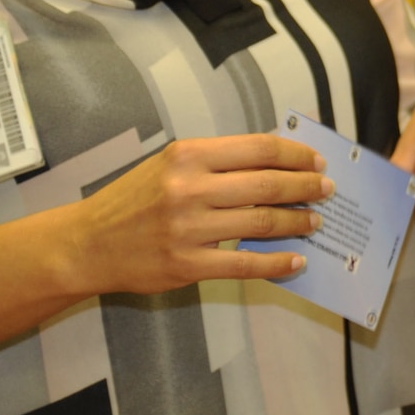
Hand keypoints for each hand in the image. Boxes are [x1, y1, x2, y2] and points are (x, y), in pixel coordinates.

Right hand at [73, 133, 335, 295]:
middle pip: (267, 184)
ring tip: (315, 221)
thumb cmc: (134, 199)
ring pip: (261, 222)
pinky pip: (245, 264)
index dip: (296, 155)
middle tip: (327, 190)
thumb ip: (218, 161)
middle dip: (306, 187)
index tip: (318, 161)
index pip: (259, 149)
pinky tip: (296, 260)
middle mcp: (189, 188)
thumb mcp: (170, 164)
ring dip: (297, 222)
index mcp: (189, 155)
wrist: (87, 243)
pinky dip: (277, 262)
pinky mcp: (186, 265)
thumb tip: (277, 160)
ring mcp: (188, 229)